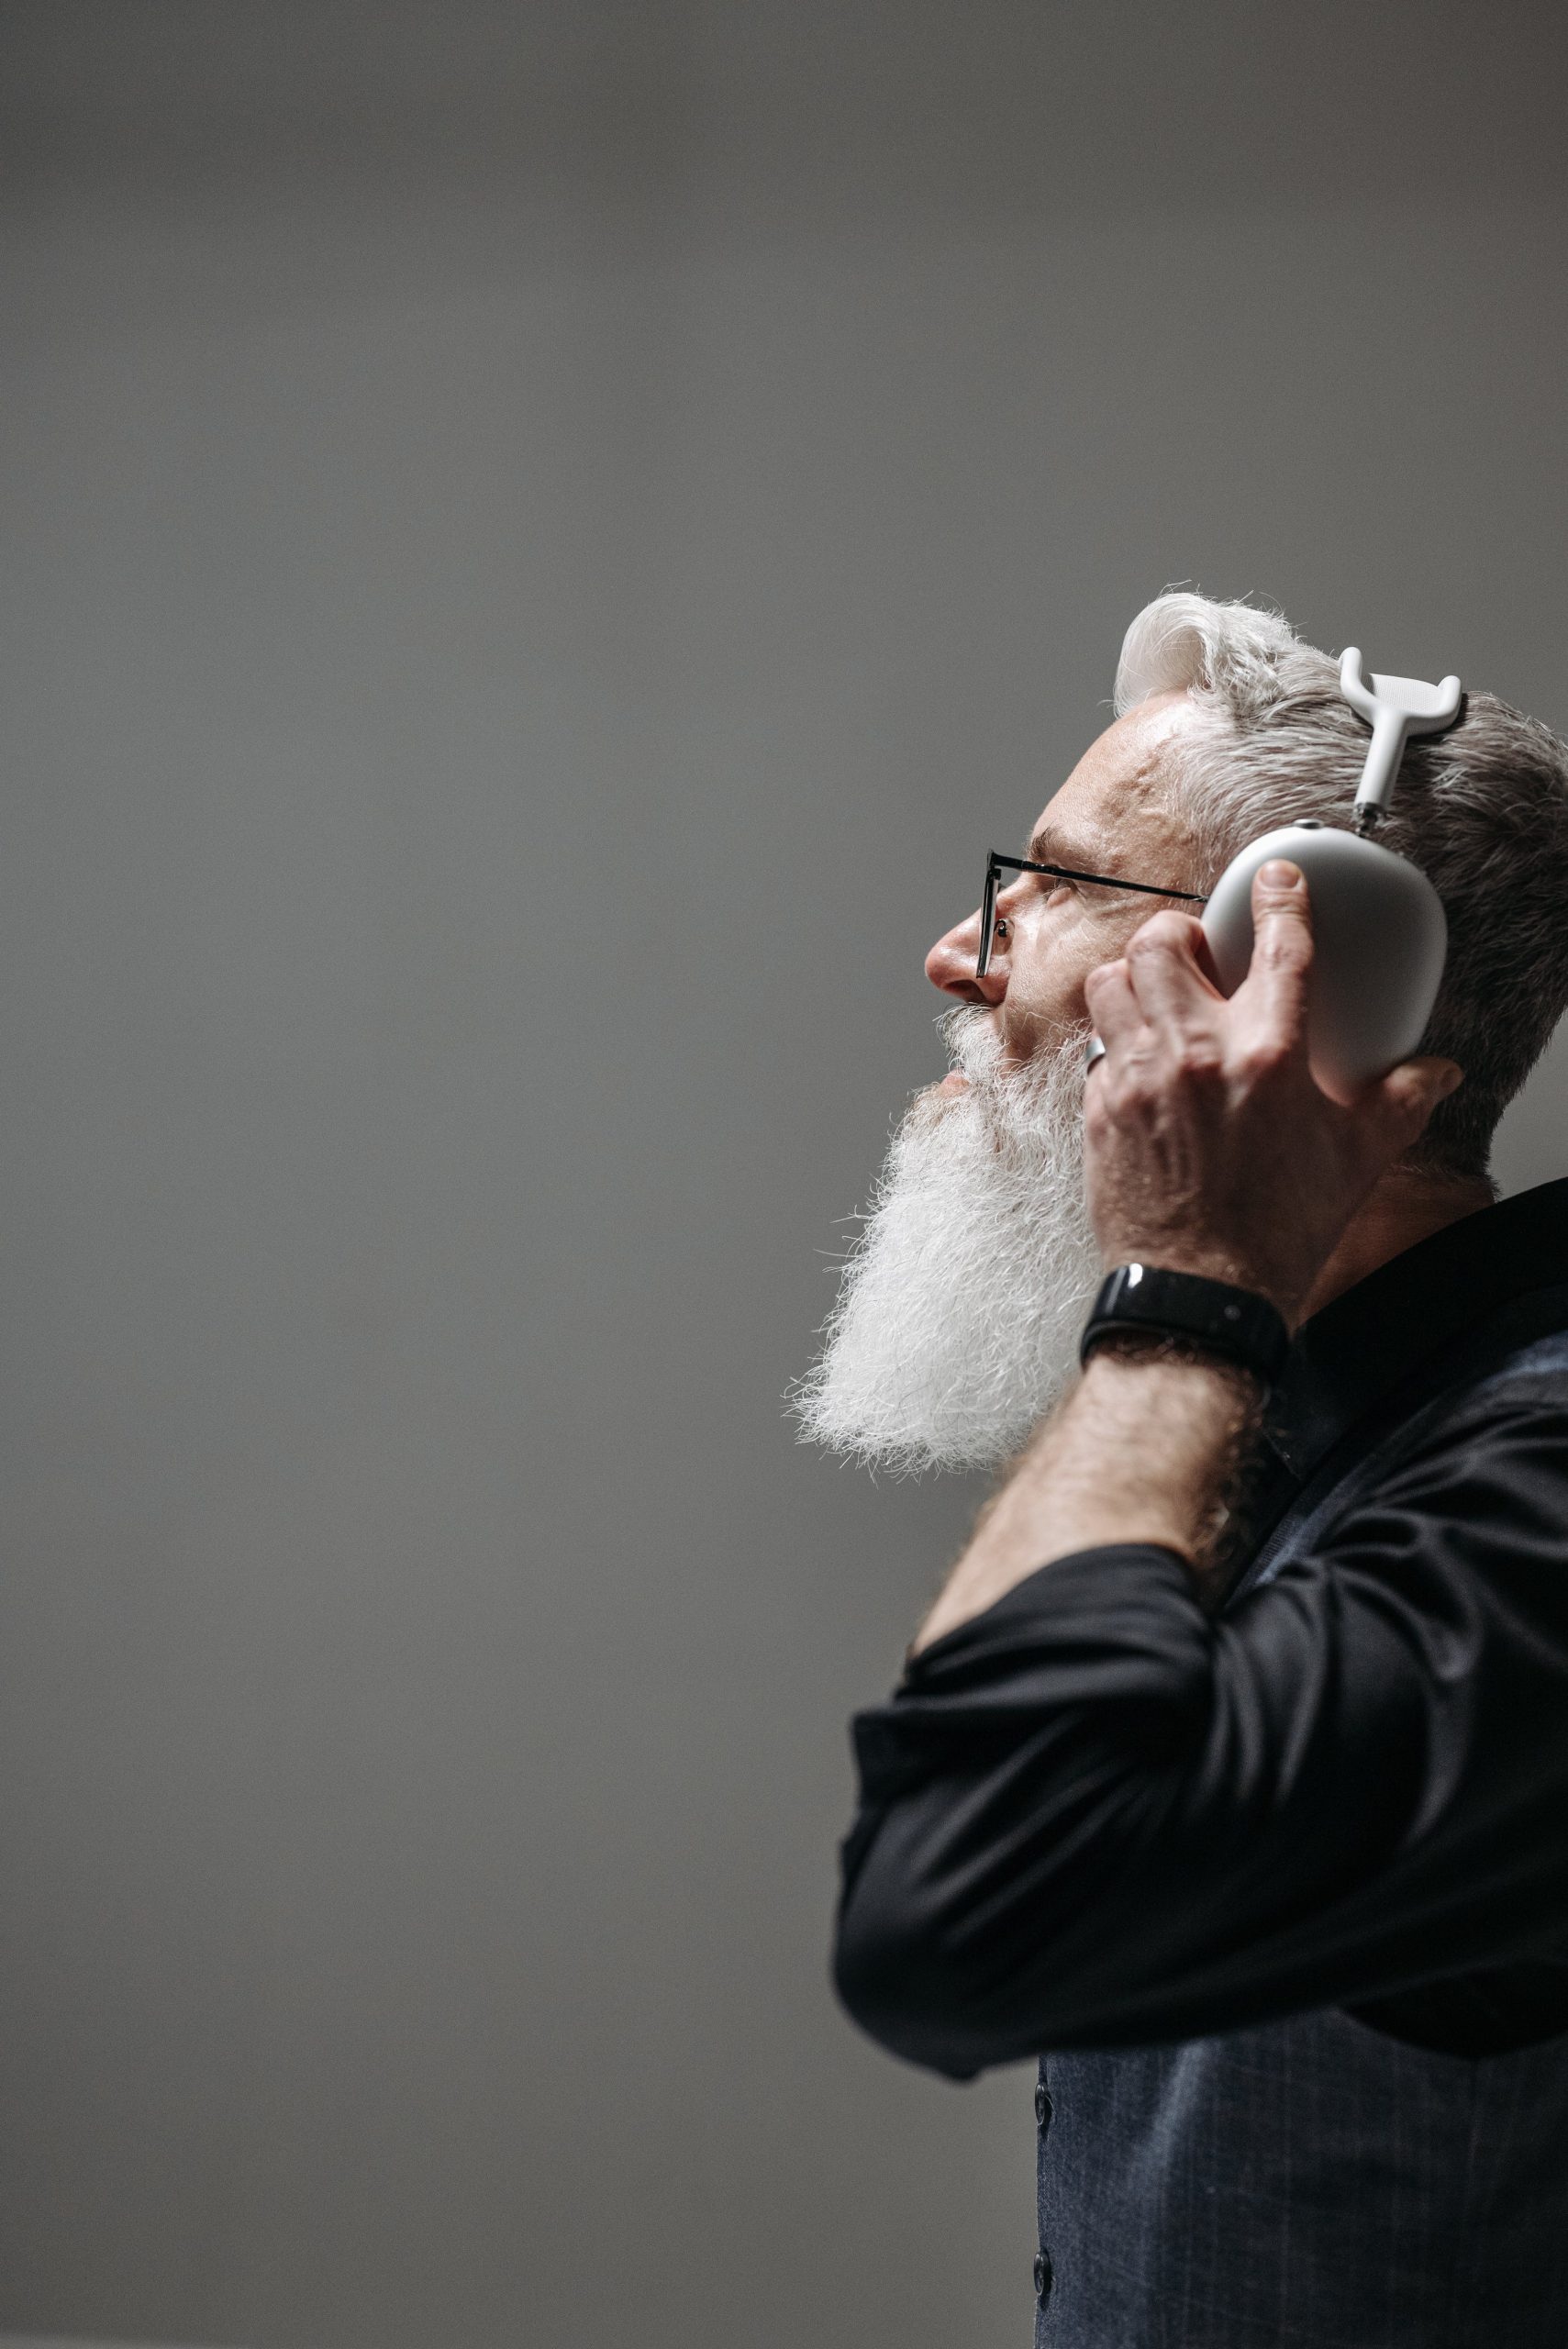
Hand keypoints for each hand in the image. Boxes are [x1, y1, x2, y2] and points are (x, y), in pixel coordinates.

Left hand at [1081, 859, 1461, 1325]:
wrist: (1201, 1290)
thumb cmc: (1276, 1230)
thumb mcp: (1356, 1160)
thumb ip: (1397, 1103)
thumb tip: (1433, 1075)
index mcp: (1268, 1054)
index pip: (1279, 945)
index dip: (1279, 899)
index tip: (1275, 883)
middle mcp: (1195, 1053)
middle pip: (1166, 942)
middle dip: (1182, 936)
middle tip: (1199, 960)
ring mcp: (1138, 1077)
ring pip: (1111, 980)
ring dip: (1135, 978)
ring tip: (1158, 1000)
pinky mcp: (1098, 1108)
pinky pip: (1093, 1045)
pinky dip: (1113, 1041)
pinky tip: (1137, 1063)